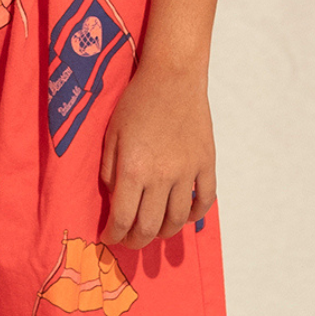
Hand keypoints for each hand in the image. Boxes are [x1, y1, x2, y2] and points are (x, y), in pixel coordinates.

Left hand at [99, 62, 215, 249]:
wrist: (172, 76)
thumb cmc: (137, 100)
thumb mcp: (111, 132)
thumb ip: (108, 168)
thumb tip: (113, 197)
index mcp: (134, 169)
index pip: (123, 218)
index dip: (114, 234)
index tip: (109, 237)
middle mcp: (162, 176)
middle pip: (150, 227)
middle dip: (135, 240)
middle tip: (129, 239)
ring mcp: (187, 172)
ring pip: (177, 220)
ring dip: (163, 232)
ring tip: (153, 230)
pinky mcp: (206, 164)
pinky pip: (204, 201)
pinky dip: (195, 216)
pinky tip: (184, 216)